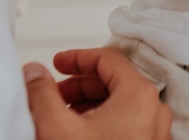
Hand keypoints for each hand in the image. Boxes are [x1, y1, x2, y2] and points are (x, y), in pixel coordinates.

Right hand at [24, 49, 169, 139]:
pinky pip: (125, 124)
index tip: (58, 63)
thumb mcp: (57, 127)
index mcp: (138, 95)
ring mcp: (153, 133)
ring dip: (88, 104)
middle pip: (114, 81)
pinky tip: (77, 134)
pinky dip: (100, 121)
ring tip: (62, 115)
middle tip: (56, 91)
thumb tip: (35, 74)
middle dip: (79, 84)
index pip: (108, 59)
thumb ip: (42, 93)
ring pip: (119, 104)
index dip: (77, 58)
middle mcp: (153, 112)